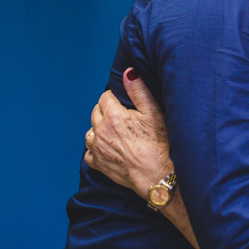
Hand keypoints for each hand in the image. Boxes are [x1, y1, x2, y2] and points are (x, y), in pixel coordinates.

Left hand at [85, 68, 172, 196]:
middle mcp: (100, 131)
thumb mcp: (153, 113)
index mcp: (113, 116)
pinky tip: (108, 148)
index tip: (125, 103)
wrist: (157, 176)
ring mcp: (96, 148)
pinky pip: (89, 152)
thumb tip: (128, 72)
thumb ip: (139, 91)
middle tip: (122, 116)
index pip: (105, 97)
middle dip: (106, 110)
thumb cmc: (159, 144)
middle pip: (95, 112)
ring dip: (98, 128)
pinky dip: (95, 148)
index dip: (116, 98)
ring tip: (115, 131)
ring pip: (89, 131)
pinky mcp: (98, 164)